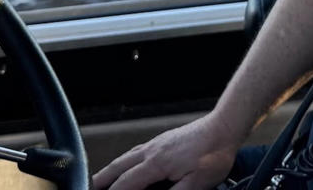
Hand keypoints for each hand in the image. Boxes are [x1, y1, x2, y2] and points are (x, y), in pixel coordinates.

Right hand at [91, 114, 237, 189]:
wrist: (221, 128)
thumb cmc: (212, 156)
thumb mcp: (197, 183)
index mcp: (157, 163)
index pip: (128, 183)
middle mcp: (152, 151)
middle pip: (120, 166)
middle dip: (104, 178)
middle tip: (90, 186)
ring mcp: (157, 143)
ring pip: (127, 156)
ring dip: (112, 168)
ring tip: (103, 177)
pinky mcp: (163, 141)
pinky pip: (136, 151)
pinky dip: (125, 159)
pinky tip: (129, 162)